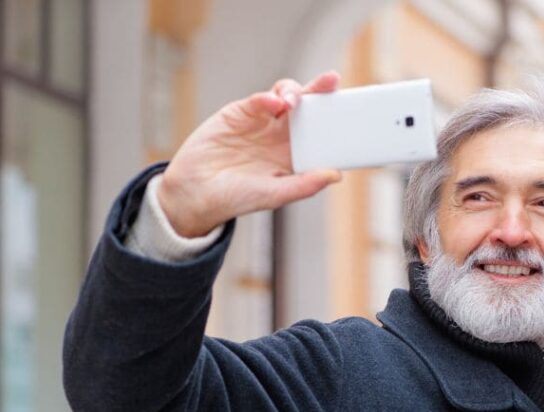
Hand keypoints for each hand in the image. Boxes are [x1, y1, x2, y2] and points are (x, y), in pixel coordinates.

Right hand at [157, 72, 343, 237]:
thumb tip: (336, 174)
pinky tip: (273, 102)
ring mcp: (261, 122)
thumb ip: (304, 185)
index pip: (321, 133)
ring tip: (293, 102)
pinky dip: (267, 97)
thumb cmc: (235, 198)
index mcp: (295, 156)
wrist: (194, 194)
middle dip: (320, 92)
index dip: (334, 121)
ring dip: (294, 93)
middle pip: (307, 108)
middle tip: (332, 81)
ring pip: (285, 97)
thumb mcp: (274, 195)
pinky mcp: (239, 113)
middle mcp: (281, 137)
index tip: (349, 112)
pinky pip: (258, 100)